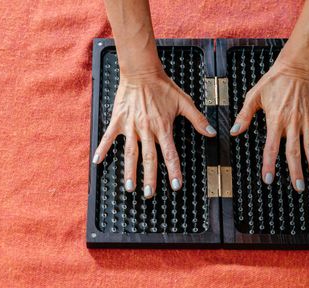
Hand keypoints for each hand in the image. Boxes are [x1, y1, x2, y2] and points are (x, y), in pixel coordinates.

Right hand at [93, 70, 216, 197]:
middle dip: (150, 178)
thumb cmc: (162, 86)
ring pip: (130, 153)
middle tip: (149, 194)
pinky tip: (98, 162)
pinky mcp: (118, 120)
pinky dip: (102, 149)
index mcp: (163, 127)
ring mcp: (131, 126)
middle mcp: (147, 129)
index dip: (173, 171)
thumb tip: (211, 132)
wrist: (141, 71)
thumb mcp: (184, 102)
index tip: (175, 186)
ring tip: (129, 187)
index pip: (170, 154)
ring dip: (129, 171)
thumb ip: (198, 119)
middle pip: (149, 158)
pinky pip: (109, 137)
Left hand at [230, 60, 308, 191]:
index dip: (269, 165)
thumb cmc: (273, 81)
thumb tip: (236, 131)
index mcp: (275, 121)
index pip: (271, 148)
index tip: (269, 179)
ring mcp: (308, 120)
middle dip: (296, 172)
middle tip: (299, 187)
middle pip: (294, 152)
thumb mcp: (254, 96)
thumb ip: (245, 115)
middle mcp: (292, 123)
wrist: (296, 66)